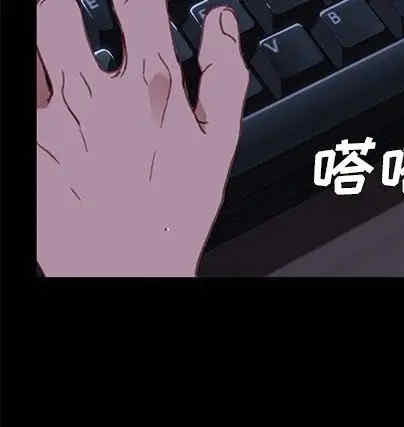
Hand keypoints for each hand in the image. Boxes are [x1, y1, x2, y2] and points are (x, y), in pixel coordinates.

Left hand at [37, 1, 248, 276]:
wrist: (126, 266)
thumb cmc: (173, 212)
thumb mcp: (218, 149)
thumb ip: (225, 79)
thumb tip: (221, 21)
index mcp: (152, 85)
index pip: (138, 4)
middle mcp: (100, 88)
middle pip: (67, 8)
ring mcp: (57, 108)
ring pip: (37, 33)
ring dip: (43, 17)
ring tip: (49, 17)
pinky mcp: (29, 131)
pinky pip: (21, 76)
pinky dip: (28, 63)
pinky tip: (38, 66)